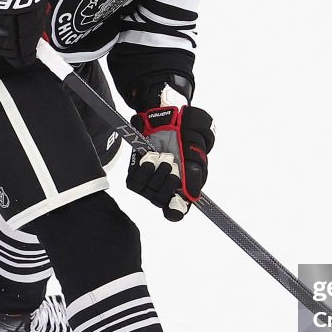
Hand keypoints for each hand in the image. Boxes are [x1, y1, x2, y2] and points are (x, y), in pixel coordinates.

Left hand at [126, 105, 214, 220]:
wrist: (166, 119)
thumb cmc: (184, 136)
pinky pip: (137, 181)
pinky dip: (146, 167)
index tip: (178, 201)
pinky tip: (152, 156)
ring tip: (165, 155)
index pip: (176, 212)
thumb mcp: (195, 154)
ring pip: (151, 191)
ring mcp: (148, 185)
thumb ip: (195, 175)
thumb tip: (192, 195)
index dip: (177, 210)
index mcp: (182, 190)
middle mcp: (164, 190)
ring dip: (161, 170)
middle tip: (175, 164)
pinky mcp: (135, 176)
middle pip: (163, 201)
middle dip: (171, 181)